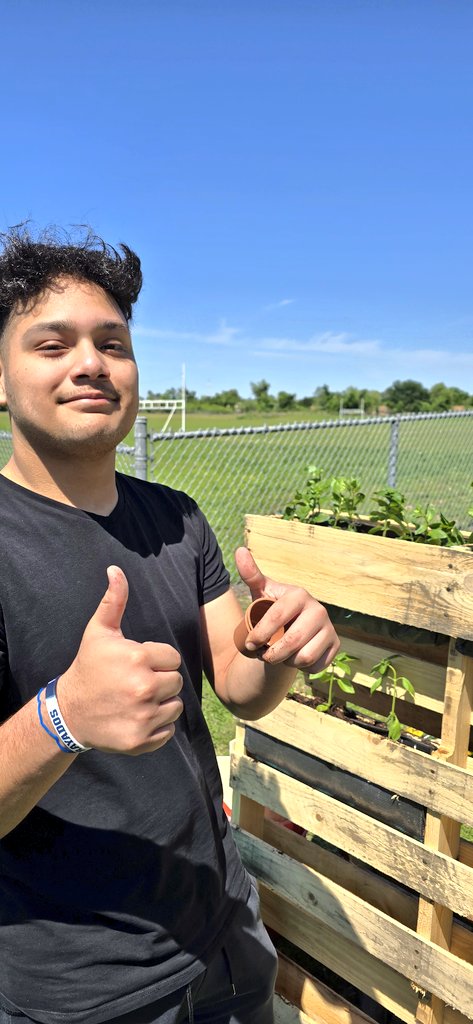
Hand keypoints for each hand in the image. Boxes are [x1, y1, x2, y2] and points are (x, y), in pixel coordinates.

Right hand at [57, 566, 182, 754]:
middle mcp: (144, 688)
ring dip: (161, 704)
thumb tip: (115, 570)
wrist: (69, 711)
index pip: (173, 658)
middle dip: (161, 681)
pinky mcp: (141, 739)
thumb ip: (113, 600)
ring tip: (138, 700)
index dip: (157, 660)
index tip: (138, 664)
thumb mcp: (99, 632)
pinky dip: (157, 727)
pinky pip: (168, 731)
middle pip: (176, 682)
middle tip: (137, 682)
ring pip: (176, 706)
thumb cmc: (89, 667)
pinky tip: (137, 718)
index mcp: (138, 658)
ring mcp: (143, 716)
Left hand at [235, 547, 338, 672]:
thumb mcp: (261, 592)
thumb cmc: (272, 609)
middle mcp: (319, 610)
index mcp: (299, 595)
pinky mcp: (336, 645)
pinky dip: (302, 667)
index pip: (276, 617)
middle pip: (292, 640)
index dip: (260, 634)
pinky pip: (316, 665)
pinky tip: (296, 657)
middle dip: (272, 653)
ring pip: (304, 656)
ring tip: (280, 654)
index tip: (249, 644)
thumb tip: (239, 550)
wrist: (292, 628)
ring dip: (287, 661)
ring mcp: (330, 628)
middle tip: (263, 655)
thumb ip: (251, 574)